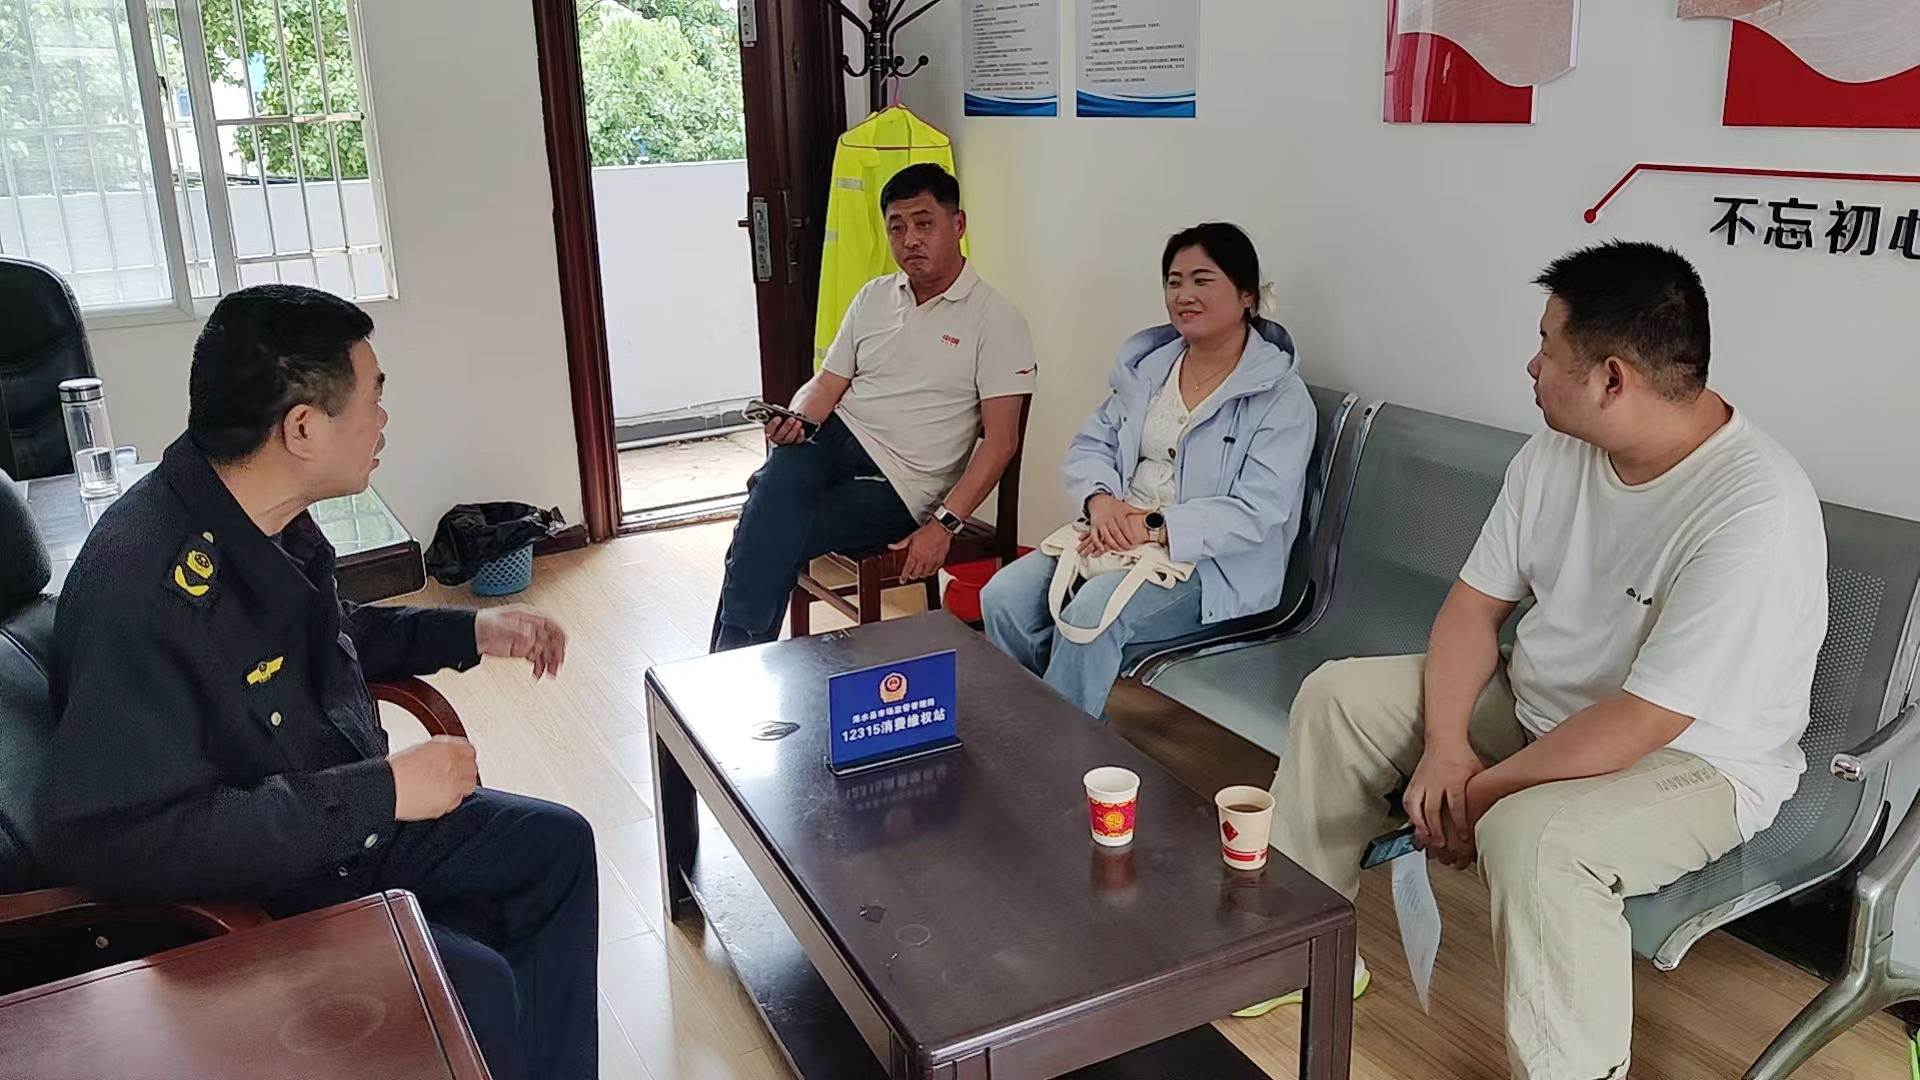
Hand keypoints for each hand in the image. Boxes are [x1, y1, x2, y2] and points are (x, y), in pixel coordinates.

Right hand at [390, 736, 478, 820]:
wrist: (387, 788)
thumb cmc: (395, 770)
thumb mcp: (419, 750)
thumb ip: (438, 752)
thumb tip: (445, 757)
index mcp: (446, 747)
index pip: (469, 750)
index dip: (464, 757)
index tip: (462, 761)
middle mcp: (454, 764)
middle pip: (472, 768)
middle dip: (464, 772)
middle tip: (454, 777)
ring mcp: (454, 783)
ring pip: (469, 785)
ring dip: (460, 786)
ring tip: (445, 788)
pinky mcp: (449, 801)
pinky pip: (456, 801)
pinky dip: (450, 800)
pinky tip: (436, 798)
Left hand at [475, 604, 567, 678]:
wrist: (470, 634)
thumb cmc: (483, 623)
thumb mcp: (500, 624)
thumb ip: (517, 630)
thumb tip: (531, 634)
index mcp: (527, 617)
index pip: (550, 624)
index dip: (558, 634)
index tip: (562, 645)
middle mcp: (529, 628)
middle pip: (550, 639)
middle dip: (556, 652)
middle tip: (558, 664)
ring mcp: (526, 639)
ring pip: (545, 651)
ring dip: (550, 662)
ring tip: (551, 673)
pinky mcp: (521, 650)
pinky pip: (536, 659)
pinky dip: (539, 667)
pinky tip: (539, 674)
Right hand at [765, 415, 809, 444]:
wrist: (789, 422)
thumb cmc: (782, 419)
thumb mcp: (777, 416)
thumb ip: (777, 414)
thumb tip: (781, 411)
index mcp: (769, 432)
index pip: (768, 430)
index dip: (773, 424)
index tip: (778, 417)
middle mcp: (776, 439)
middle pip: (780, 435)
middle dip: (786, 426)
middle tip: (792, 419)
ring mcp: (785, 442)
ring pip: (789, 438)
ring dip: (794, 430)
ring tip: (798, 422)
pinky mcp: (794, 442)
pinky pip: (797, 441)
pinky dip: (800, 435)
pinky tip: (802, 429)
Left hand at [889, 522, 952, 581]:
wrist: (940, 530)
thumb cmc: (927, 532)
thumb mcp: (911, 537)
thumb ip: (901, 544)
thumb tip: (892, 546)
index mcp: (914, 555)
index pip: (907, 570)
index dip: (903, 577)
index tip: (902, 580)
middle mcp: (923, 560)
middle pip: (916, 574)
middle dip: (912, 576)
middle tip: (911, 575)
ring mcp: (931, 562)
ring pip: (925, 574)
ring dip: (921, 575)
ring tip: (919, 573)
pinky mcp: (939, 561)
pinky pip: (934, 571)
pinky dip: (930, 572)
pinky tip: (929, 570)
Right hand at [1085, 495, 1151, 555]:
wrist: (1099, 500)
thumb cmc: (1113, 505)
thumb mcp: (1126, 507)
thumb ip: (1138, 512)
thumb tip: (1150, 513)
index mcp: (1118, 514)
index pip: (1125, 528)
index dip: (1130, 537)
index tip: (1135, 543)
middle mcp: (1109, 519)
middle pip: (1117, 534)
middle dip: (1123, 543)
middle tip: (1129, 548)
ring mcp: (1101, 523)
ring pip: (1107, 537)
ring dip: (1113, 545)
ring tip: (1120, 550)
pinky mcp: (1094, 526)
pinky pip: (1095, 536)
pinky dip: (1098, 543)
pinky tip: (1103, 548)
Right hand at [1405, 741, 1484, 869]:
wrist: (1444, 740)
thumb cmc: (1462, 757)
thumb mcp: (1478, 772)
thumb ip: (1482, 791)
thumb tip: (1495, 809)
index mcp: (1454, 780)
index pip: (1456, 806)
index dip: (1459, 824)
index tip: (1462, 839)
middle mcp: (1436, 782)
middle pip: (1433, 810)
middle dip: (1436, 830)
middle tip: (1441, 844)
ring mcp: (1423, 782)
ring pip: (1417, 807)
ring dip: (1421, 825)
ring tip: (1426, 839)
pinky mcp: (1414, 782)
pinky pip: (1409, 802)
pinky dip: (1411, 815)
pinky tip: (1416, 825)